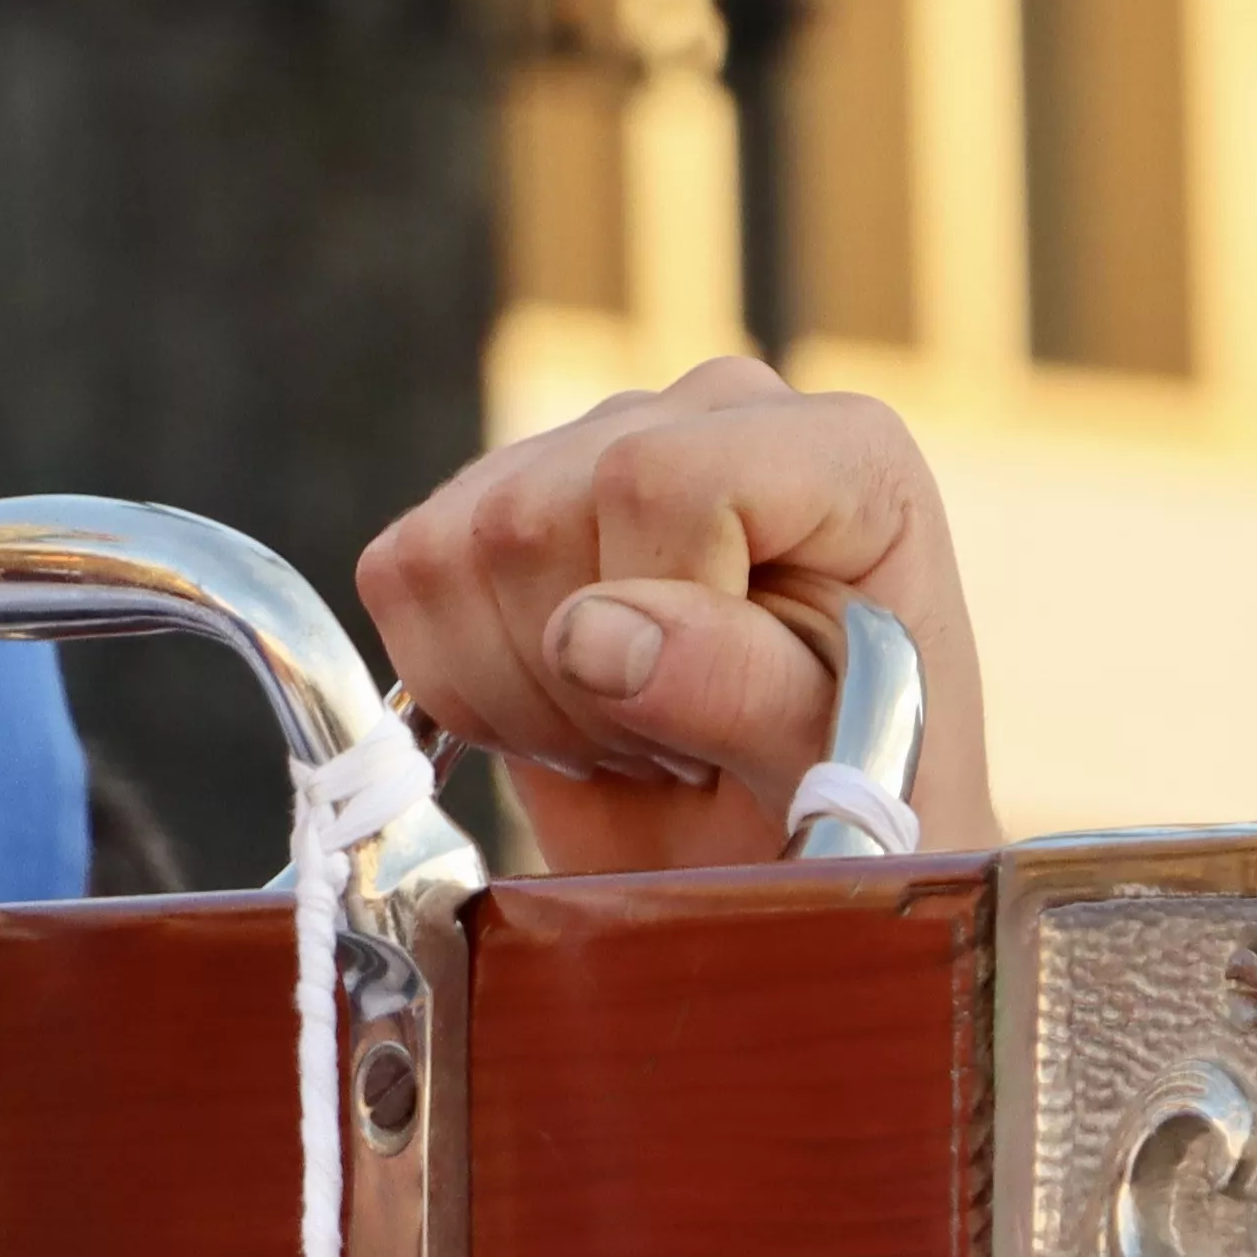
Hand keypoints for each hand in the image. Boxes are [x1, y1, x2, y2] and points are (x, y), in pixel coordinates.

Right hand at [356, 355, 1000, 878]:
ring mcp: (591, 449)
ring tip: (637, 737)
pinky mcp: (493, 505)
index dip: (664, 617)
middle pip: (534, 519)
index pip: (657, 479)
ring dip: (526, 699)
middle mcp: (709, 414)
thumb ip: (743, 690)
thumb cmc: (854, 799)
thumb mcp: (842, 768)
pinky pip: (402, 582)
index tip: (729, 715)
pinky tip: (573, 721)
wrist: (789, 842)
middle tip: (686, 750)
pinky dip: (468, 691)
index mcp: (838, 453)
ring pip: (450, 554)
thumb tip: (591, 637)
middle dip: (588, 686)